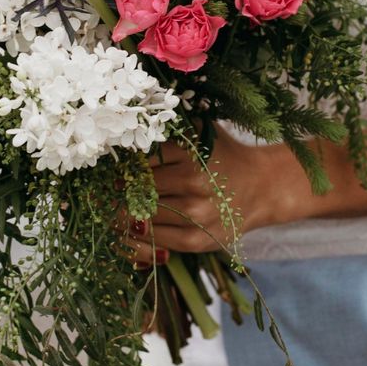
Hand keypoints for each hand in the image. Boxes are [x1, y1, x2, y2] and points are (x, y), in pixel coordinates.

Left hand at [124, 131, 285, 259]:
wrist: (261, 187)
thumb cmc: (223, 155)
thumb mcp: (201, 132)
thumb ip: (170, 127)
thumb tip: (129, 126)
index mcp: (191, 151)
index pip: (140, 159)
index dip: (122, 164)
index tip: (111, 167)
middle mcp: (193, 182)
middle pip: (138, 188)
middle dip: (118, 189)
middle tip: (105, 189)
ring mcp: (196, 214)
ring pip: (143, 214)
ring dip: (124, 212)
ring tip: (112, 207)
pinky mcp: (196, 239)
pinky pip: (155, 239)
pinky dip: (139, 234)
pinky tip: (133, 225)